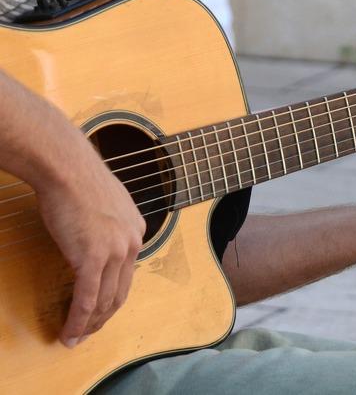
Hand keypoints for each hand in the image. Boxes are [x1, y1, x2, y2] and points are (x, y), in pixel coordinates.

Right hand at [36, 139, 144, 348]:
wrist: (68, 168)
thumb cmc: (80, 181)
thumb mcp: (106, 203)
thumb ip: (108, 225)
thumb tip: (96, 239)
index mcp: (136, 231)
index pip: (127, 273)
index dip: (113, 295)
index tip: (99, 308)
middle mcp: (132, 243)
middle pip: (121, 291)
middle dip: (104, 317)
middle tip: (88, 331)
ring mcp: (115, 251)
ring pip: (106, 301)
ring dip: (90, 324)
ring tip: (76, 337)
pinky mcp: (93, 257)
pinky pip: (87, 299)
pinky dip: (78, 320)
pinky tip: (69, 332)